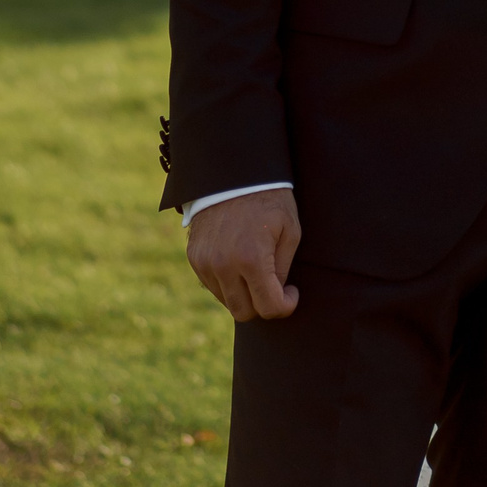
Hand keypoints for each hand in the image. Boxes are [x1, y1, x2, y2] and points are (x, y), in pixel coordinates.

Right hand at [186, 188, 300, 321]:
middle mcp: (224, 266)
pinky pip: (212, 286)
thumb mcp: (290, 230)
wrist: (232, 174)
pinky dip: (227, 283)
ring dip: (244, 294)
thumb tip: (276, 295)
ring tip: (256, 270)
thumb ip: (283, 269)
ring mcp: (205, 263)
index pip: (269, 307)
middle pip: (244, 312)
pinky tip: (238, 262)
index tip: (291, 293)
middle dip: (263, 304)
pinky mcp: (194, 258)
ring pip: (227, 302)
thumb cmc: (268, 199)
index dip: (286, 306)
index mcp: (252, 259)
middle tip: (274, 286)